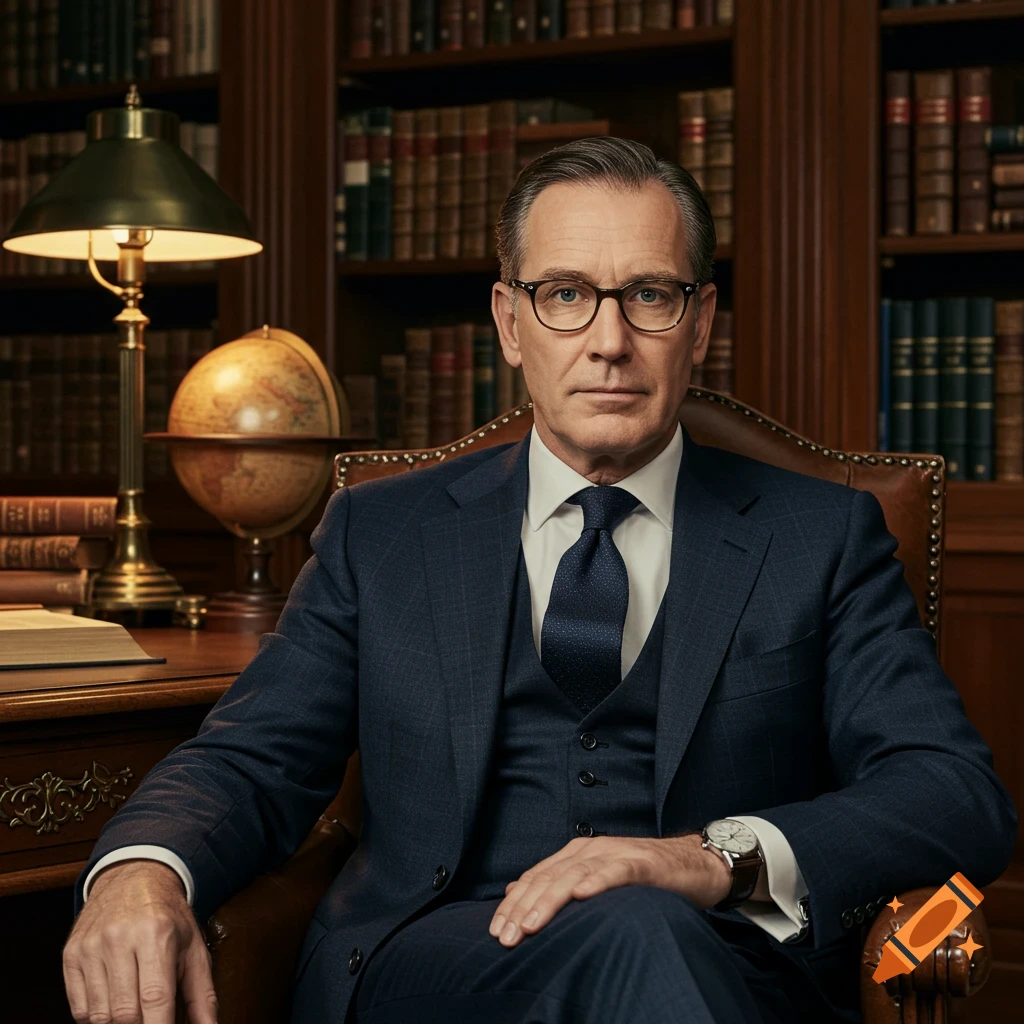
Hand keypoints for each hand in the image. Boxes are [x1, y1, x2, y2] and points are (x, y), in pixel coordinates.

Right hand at [63, 859, 217, 1023]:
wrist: (134, 877)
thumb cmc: (168, 917)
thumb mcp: (193, 947)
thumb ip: (202, 994)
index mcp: (158, 933)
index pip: (156, 998)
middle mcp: (121, 937)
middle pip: (125, 1013)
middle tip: (151, 1018)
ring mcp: (92, 946)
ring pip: (100, 1015)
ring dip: (118, 1023)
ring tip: (135, 1008)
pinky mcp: (71, 954)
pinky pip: (79, 1009)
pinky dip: (97, 1017)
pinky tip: (114, 1002)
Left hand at [488, 833, 732, 947]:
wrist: (693, 864)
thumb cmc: (643, 879)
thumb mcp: (595, 879)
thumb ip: (558, 883)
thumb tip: (517, 890)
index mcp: (575, 855)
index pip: (536, 878)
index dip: (513, 904)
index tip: (495, 932)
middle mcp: (589, 849)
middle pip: (548, 878)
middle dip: (523, 908)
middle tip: (505, 937)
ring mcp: (615, 853)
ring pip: (574, 874)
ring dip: (549, 900)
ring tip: (530, 924)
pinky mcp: (641, 862)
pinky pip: (615, 871)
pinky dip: (597, 881)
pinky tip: (581, 894)